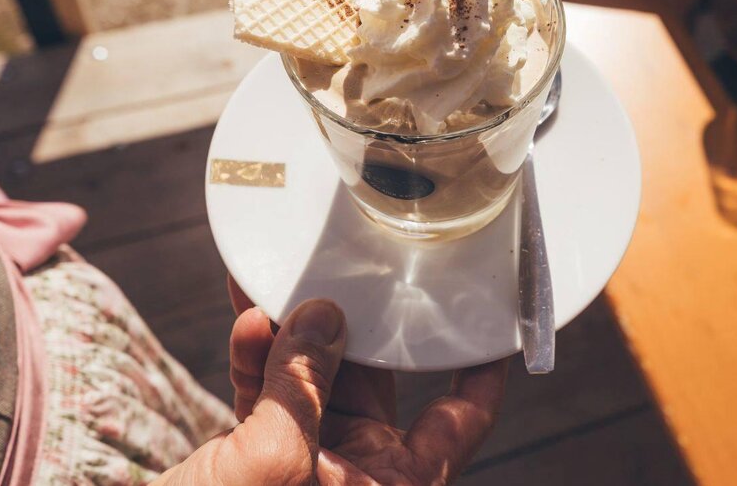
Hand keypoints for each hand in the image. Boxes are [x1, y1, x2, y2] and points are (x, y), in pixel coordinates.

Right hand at [155, 283, 508, 484]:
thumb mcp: (274, 461)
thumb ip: (303, 384)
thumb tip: (324, 314)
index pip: (461, 418)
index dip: (480, 366)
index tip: (488, 314)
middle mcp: (362, 477)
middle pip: (380, 384)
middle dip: (359, 325)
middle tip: (349, 271)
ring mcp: (313, 467)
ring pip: (318, 381)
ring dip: (295, 335)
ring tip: (280, 285)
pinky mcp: (264, 459)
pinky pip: (270, 396)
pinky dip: (258, 359)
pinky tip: (248, 323)